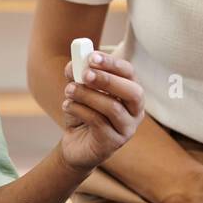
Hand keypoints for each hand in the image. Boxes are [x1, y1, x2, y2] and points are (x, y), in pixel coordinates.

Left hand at [59, 51, 143, 170]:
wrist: (75, 145)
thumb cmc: (83, 113)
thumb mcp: (79, 89)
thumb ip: (77, 74)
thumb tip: (75, 64)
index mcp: (130, 92)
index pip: (129, 73)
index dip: (112, 64)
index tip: (92, 57)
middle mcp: (135, 111)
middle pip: (132, 92)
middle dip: (107, 80)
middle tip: (85, 74)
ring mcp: (127, 129)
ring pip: (113, 107)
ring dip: (87, 95)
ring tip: (68, 90)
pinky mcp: (113, 142)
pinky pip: (98, 122)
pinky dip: (79, 109)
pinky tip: (67, 105)